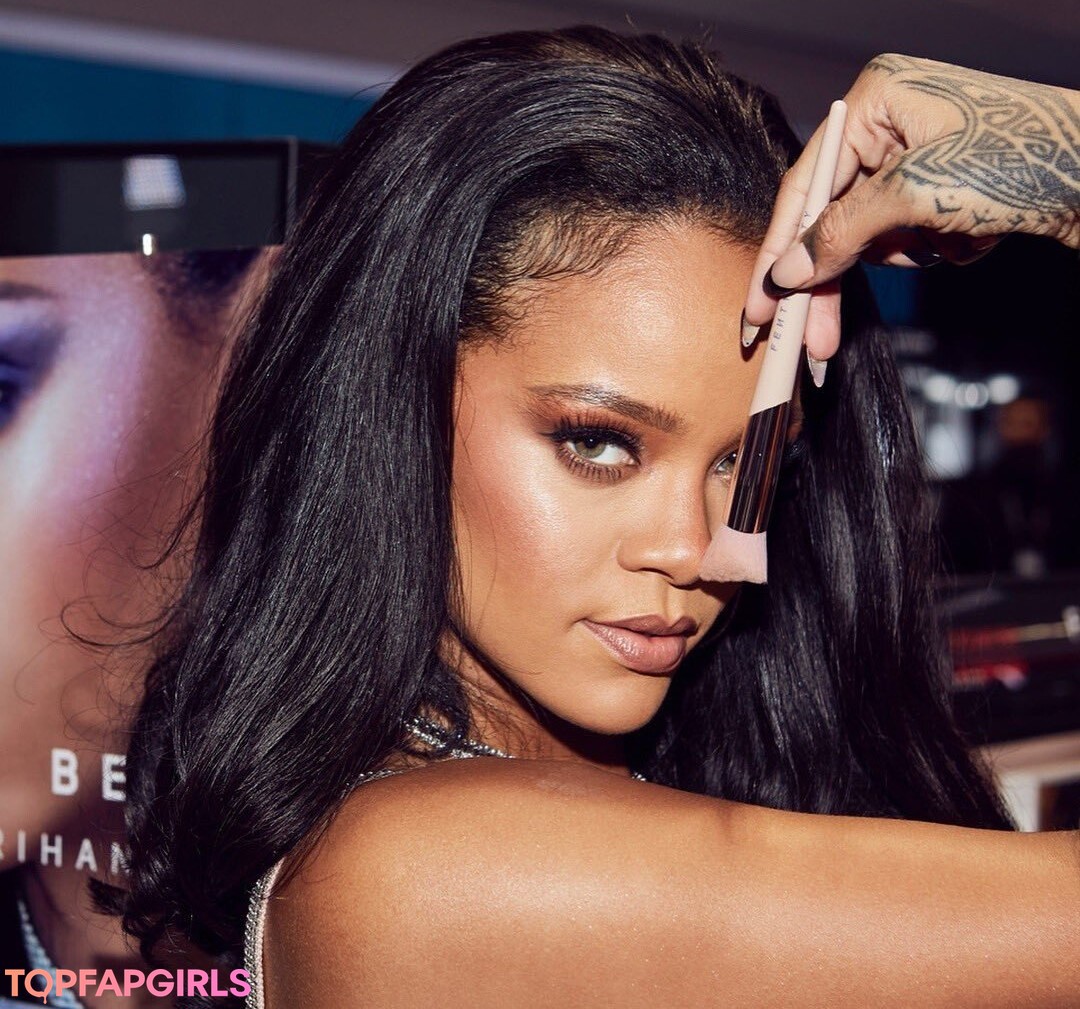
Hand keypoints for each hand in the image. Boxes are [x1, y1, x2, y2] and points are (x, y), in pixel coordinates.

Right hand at [743, 54, 1079, 374]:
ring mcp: (919, 157)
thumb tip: (787, 273)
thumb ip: (839, 234)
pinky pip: (909, 238)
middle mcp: (891, 124)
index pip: (804, 188)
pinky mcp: (945, 188)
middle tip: (811, 339)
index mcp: (874, 101)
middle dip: (831, 280)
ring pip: (871, 236)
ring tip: (950, 243)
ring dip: (905, 255)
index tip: (759, 308)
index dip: (777, 253)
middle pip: (833, 219)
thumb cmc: (1023, 159)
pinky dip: (934, 249)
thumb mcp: (915, 195)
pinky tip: (973, 236)